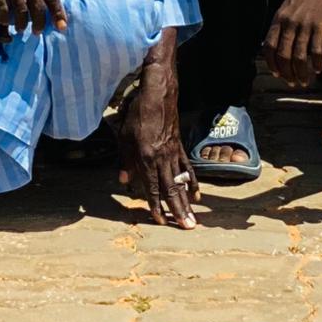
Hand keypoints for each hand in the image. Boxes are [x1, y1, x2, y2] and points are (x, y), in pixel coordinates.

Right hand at [0, 0, 66, 36]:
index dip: (57, 12)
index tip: (61, 26)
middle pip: (38, 5)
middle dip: (40, 22)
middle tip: (38, 32)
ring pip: (21, 9)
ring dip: (22, 23)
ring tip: (21, 29)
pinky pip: (1, 6)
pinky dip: (4, 18)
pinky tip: (4, 21)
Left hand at [113, 39, 196, 228]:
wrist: (158, 93)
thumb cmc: (138, 114)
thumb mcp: (124, 137)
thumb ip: (126, 161)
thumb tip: (125, 182)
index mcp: (147, 157)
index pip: (152, 187)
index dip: (155, 206)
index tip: (160, 221)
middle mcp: (162, 159)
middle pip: (172, 189)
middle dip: (178, 211)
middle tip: (188, 228)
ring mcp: (173, 153)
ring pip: (181, 182)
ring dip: (187, 202)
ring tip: (194, 219)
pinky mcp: (179, 147)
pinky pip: (187, 168)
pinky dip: (192, 183)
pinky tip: (197, 195)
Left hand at [262, 0, 321, 87]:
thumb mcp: (289, 5)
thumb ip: (283, 22)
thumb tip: (277, 41)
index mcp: (279, 18)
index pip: (270, 47)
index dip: (272, 63)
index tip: (278, 74)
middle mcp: (289, 22)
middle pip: (283, 55)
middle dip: (287, 73)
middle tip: (293, 82)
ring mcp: (304, 24)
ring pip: (299, 56)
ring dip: (302, 72)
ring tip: (305, 81)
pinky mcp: (320, 25)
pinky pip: (316, 50)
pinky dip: (316, 63)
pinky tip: (318, 69)